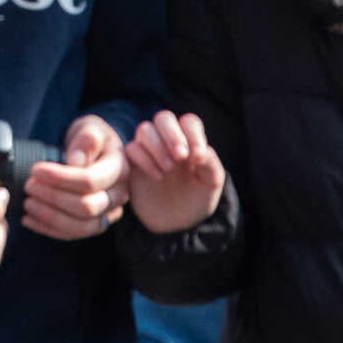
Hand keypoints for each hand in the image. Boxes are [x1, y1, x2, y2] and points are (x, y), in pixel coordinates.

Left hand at [22, 115, 127, 239]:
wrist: (96, 152)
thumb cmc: (91, 139)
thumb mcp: (90, 128)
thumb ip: (86, 139)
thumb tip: (75, 161)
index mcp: (119, 169)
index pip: (91, 181)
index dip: (61, 178)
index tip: (36, 170)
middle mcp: (119, 195)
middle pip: (87, 207)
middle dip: (53, 198)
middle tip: (29, 186)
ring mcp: (109, 213)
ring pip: (81, 226)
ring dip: (50, 217)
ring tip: (29, 203)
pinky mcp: (95, 225)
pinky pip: (74, 235)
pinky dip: (49, 229)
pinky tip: (29, 219)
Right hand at [122, 111, 226, 235]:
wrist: (176, 224)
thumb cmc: (196, 199)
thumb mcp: (211, 183)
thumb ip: (210, 163)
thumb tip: (199, 150)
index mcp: (189, 140)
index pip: (188, 122)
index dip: (192, 134)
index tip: (197, 157)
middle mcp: (167, 141)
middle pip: (163, 118)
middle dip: (172, 134)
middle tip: (180, 157)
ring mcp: (148, 151)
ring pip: (144, 129)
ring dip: (157, 146)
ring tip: (168, 169)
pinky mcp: (132, 164)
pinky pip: (131, 149)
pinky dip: (143, 159)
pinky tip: (157, 176)